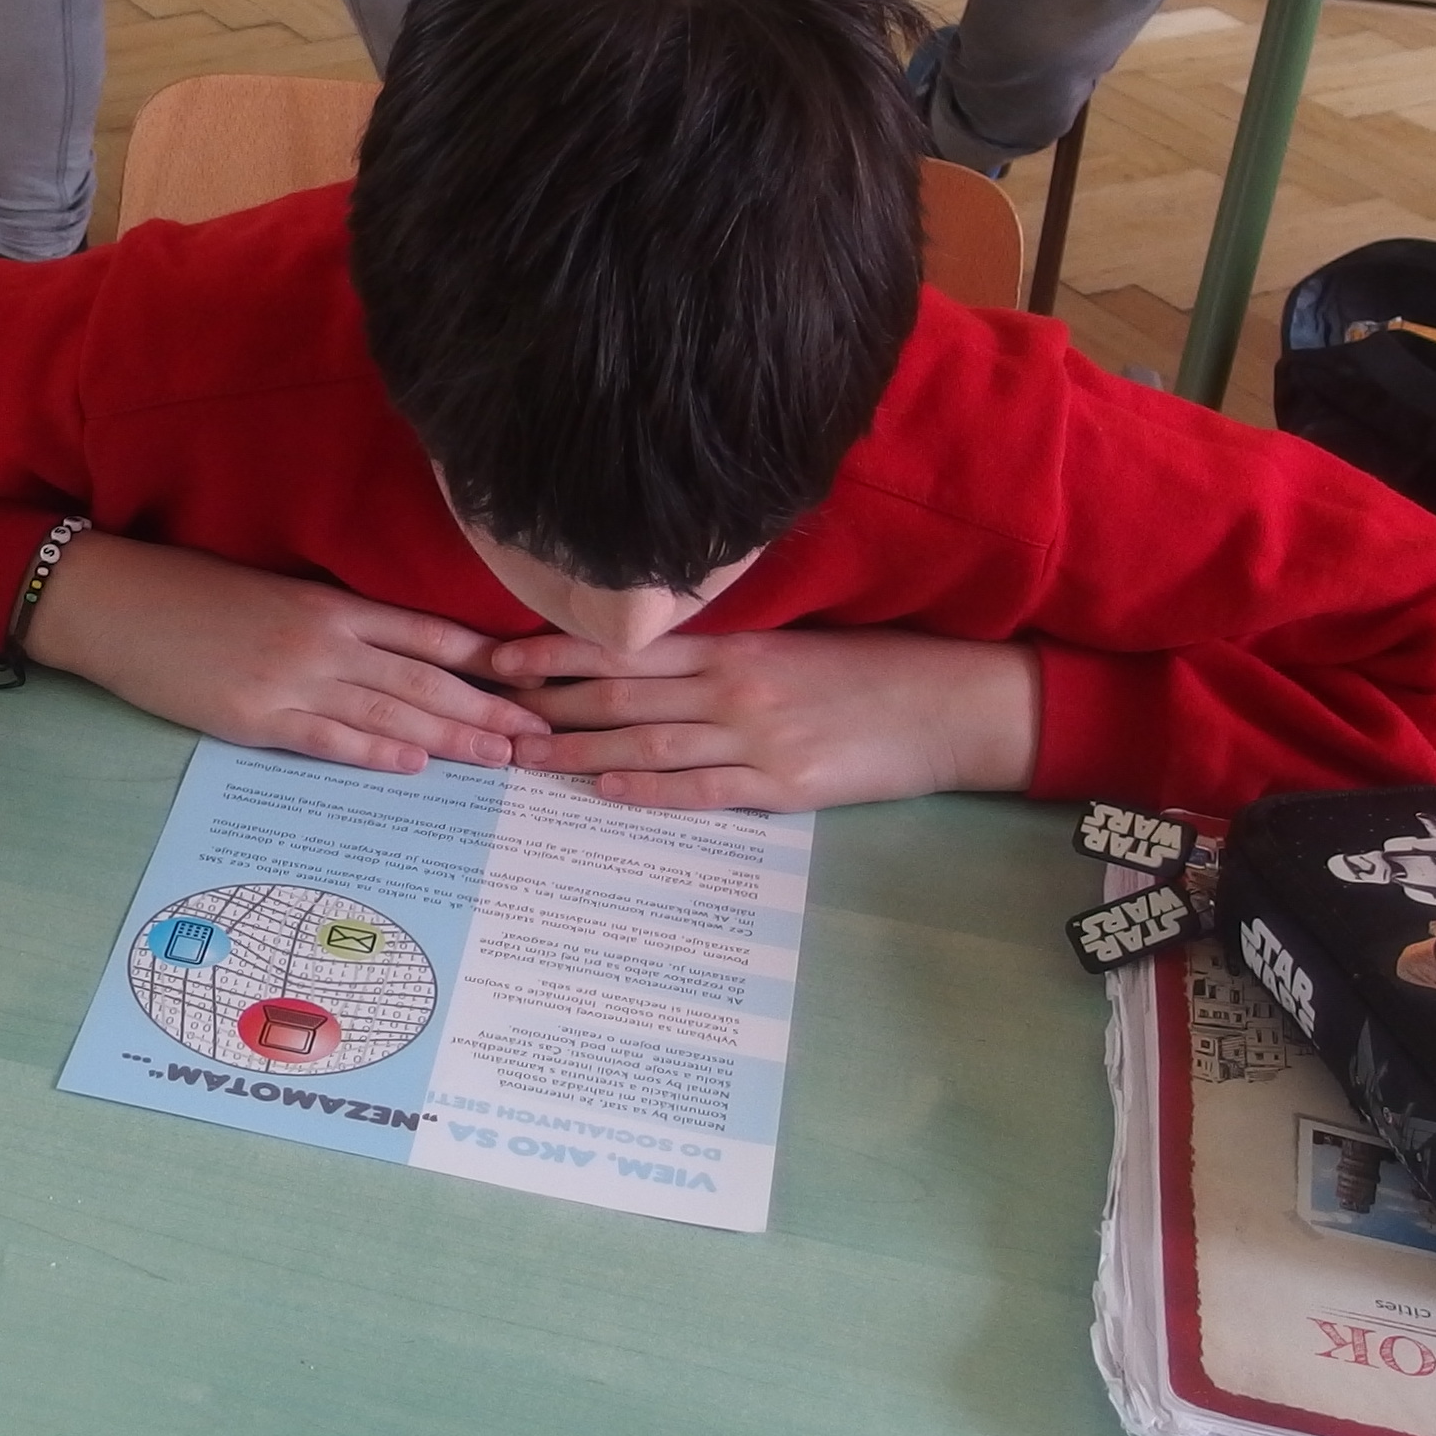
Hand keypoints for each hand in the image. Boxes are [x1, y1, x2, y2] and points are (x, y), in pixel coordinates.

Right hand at [24, 532, 534, 772]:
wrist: (115, 604)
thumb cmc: (188, 595)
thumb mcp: (271, 594)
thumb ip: (330, 621)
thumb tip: (386, 652)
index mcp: (329, 603)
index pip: (428, 634)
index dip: (485, 663)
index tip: (532, 683)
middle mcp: (322, 638)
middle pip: (423, 677)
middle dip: (487, 709)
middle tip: (540, 735)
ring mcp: (290, 678)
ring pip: (389, 710)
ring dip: (450, 737)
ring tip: (500, 757)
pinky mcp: (254, 716)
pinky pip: (328, 737)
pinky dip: (374, 751)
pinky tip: (415, 764)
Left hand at [489, 626, 1039, 810]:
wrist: (949, 706)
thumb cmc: (868, 670)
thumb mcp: (789, 645)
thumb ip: (719, 652)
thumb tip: (643, 658)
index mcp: (733, 646)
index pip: (623, 646)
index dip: (554, 653)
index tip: (497, 658)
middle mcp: (734, 687)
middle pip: (620, 695)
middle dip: (546, 705)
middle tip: (486, 713)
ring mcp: (756, 739)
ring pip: (648, 743)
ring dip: (579, 750)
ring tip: (523, 757)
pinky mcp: (783, 787)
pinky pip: (701, 790)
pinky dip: (648, 790)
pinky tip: (602, 790)